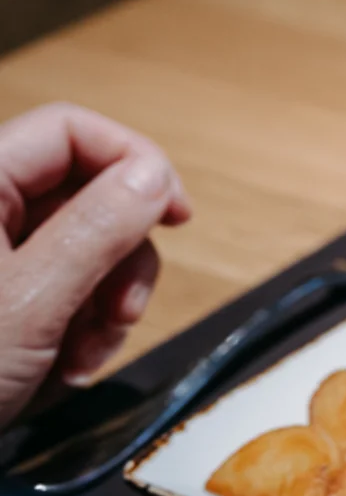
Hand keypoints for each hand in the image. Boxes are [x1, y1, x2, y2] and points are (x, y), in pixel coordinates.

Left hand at [0, 103, 191, 428]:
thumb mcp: (31, 301)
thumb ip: (97, 229)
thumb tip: (154, 175)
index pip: (68, 132)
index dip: (133, 161)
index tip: (177, 213)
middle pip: (86, 192)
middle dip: (122, 255)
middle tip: (123, 309)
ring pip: (86, 246)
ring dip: (108, 301)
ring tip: (88, 351)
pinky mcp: (2, 296)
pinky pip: (68, 287)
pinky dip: (84, 325)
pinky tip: (68, 364)